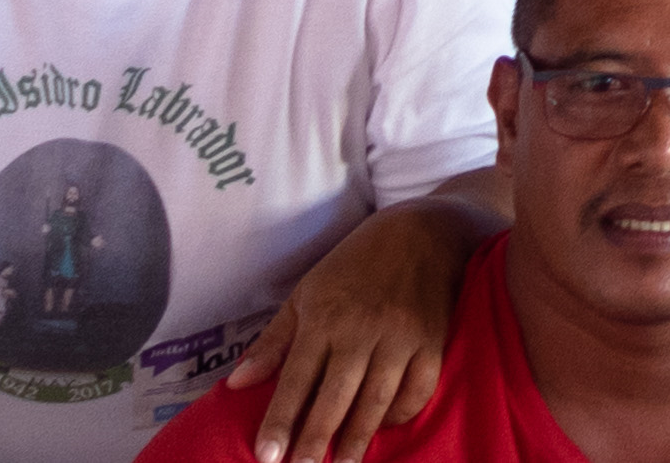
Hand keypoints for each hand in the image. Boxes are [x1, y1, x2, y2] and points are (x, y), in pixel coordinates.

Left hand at [224, 201, 470, 462]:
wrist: (424, 229)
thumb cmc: (357, 262)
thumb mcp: (307, 291)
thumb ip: (274, 340)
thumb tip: (237, 384)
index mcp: (325, 316)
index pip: (297, 378)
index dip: (280, 420)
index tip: (266, 456)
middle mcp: (361, 329)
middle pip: (335, 396)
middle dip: (315, 439)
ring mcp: (400, 335)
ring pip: (376, 399)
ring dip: (356, 438)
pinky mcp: (432, 339)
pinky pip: (418, 388)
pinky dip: (401, 413)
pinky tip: (384, 428)